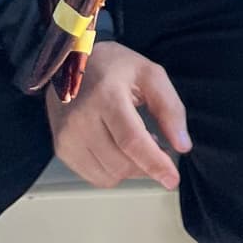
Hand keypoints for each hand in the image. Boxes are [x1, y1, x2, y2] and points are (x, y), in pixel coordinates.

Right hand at [43, 41, 190, 189]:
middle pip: (122, 163)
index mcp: (106, 96)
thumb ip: (170, 108)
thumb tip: (182, 146)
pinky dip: (113, 172)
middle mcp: (82, 120)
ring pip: (110, 175)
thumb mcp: (149, 74)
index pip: (132, 141)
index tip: (172, 180)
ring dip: (131, 169)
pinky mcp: (61, 148)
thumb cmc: (113, 66)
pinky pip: (94, 177)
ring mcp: (68, 137)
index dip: (155, 163)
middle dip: (147, 164)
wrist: (70, 62)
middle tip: (156, 144)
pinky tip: (118, 150)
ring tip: (135, 143)